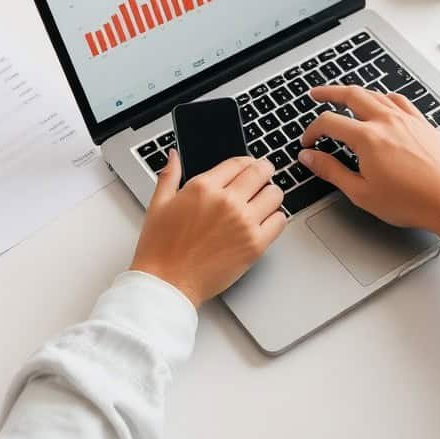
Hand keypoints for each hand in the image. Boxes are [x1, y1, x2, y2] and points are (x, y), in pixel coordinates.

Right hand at [130, 151, 286, 306]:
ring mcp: (243, 223)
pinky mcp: (255, 245)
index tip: (249, 167)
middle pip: (261, 172)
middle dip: (263, 173)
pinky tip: (264, 223)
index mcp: (204, 187)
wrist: (168, 283)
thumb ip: (170, 175)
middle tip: (261, 180)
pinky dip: (275, 219)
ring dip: (270, 196)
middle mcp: (227, 201)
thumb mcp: (159, 205)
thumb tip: (175, 155)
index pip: (239, 162)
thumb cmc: (160, 248)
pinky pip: (280, 221)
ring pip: (275, 194)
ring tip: (262, 203)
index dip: (247, 162)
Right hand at [298, 85, 439, 237]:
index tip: (308, 142)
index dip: (312, 131)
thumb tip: (310, 157)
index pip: (329, 122)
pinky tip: (381, 102)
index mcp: (368, 138)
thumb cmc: (410, 201)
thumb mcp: (361, 192)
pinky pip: (398, 100)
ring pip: (374, 94)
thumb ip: (331, 171)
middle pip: (351, 95)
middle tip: (316, 94)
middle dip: (328, 92)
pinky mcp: (421, 123)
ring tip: (343, 96)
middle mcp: (386, 121)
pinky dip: (383, 97)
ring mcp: (406, 119)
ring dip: (354, 92)